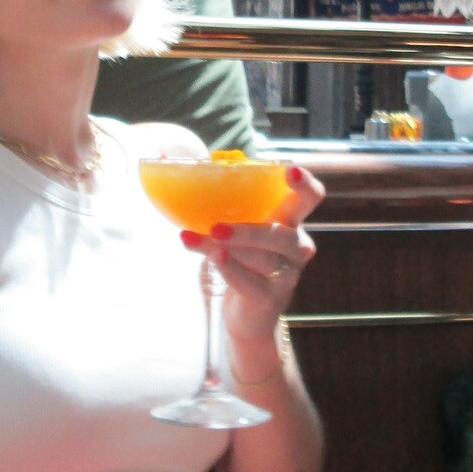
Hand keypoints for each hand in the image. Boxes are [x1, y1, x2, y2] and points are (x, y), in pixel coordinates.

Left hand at [181, 164, 323, 362]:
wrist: (247, 315)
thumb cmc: (240, 259)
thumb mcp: (232, 227)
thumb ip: (211, 196)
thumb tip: (162, 156)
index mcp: (289, 220)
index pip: (310, 198)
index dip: (305, 184)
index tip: (290, 169)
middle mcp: (295, 247)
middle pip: (285, 235)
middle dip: (254, 230)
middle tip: (217, 226)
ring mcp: (286, 276)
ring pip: (261, 258)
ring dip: (228, 247)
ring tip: (197, 237)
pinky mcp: (270, 299)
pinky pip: (251, 283)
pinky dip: (230, 269)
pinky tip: (213, 257)